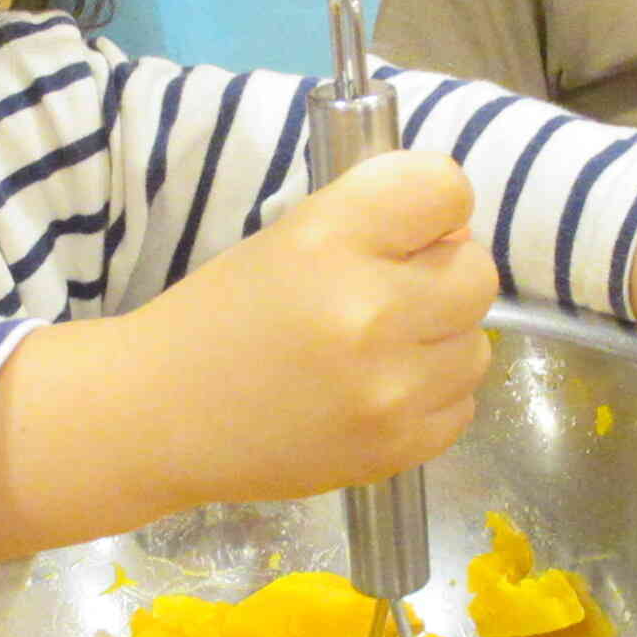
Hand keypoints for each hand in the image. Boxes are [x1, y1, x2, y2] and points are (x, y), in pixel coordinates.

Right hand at [118, 149, 498, 505]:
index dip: (434, 204)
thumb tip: (458, 233)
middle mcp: (370, 310)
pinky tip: (380, 391)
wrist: (159, 417)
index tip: (407, 227)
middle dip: (443, 274)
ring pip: (477, 344)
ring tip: (382, 349)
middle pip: (477, 271)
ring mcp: (389, 387)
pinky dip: (431, 397)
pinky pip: (462, 405)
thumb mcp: (288, 237)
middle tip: (392, 291)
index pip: (445, 189)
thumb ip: (376, 219)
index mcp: (331, 238)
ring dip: (441, 340)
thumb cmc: (220, 317)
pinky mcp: (395, 448)